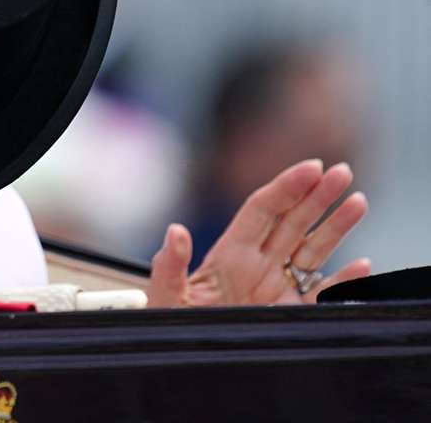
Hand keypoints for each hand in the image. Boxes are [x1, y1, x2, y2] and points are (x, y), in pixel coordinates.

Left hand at [147, 159, 370, 306]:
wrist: (186, 360)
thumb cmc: (172, 327)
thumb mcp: (166, 296)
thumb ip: (170, 265)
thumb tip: (175, 231)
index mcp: (229, 254)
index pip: (262, 210)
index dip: (286, 187)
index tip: (310, 168)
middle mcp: (258, 265)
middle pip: (293, 221)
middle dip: (317, 196)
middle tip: (342, 171)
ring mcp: (279, 288)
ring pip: (313, 250)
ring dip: (336, 227)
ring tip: (358, 201)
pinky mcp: (293, 314)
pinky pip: (324, 294)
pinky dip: (345, 282)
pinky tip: (362, 266)